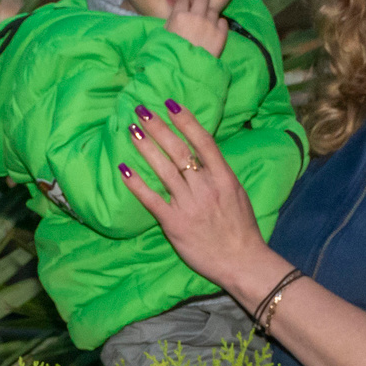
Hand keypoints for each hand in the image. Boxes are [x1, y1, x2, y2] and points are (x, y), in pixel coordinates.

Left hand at [118, 103, 279, 292]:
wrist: (242, 262)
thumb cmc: (241, 229)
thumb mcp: (237, 193)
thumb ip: (219, 174)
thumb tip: (202, 156)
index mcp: (224, 177)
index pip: (203, 141)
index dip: (185, 120)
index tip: (170, 103)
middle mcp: (205, 186)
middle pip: (178, 150)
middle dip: (158, 127)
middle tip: (141, 110)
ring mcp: (189, 205)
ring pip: (163, 169)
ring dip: (146, 147)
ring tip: (132, 130)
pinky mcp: (174, 223)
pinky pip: (151, 199)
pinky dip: (136, 183)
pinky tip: (124, 169)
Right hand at [162, 0, 228, 57]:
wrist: (187, 72)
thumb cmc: (170, 55)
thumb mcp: (163, 36)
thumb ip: (170, 22)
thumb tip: (176, 14)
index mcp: (179, 16)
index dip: (185, 3)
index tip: (186, 8)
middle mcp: (196, 16)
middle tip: (200, 4)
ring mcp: (210, 24)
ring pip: (213, 9)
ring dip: (209, 13)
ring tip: (206, 22)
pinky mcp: (221, 34)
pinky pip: (223, 21)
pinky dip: (219, 24)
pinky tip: (215, 29)